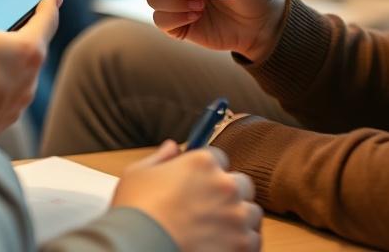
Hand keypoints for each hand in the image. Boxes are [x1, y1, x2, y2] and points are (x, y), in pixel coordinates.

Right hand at [112, 140, 261, 251]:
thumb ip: (160, 157)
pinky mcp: (242, 244)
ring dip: (239, 218)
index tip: (200, 182)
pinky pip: (254, 240)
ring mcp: (236, 216)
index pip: (219, 157)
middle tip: (210, 207)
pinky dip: (242, 243)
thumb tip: (172, 147)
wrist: (139, 246)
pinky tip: (224, 244)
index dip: (208, 170)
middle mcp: (225, 185)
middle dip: (229, 192)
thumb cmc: (135, 211)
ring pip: (251, 212)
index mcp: (202, 162)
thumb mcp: (138, 173)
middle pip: (241, 183)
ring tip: (218, 229)